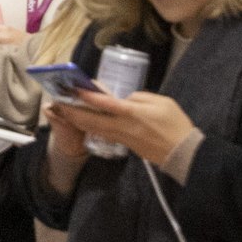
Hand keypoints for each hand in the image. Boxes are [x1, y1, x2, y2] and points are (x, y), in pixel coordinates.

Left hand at [44, 87, 197, 166]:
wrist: (182, 152)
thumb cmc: (175, 124)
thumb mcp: (162, 102)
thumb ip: (141, 98)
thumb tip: (125, 99)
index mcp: (132, 113)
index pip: (104, 104)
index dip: (87, 96)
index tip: (74, 89)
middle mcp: (123, 126)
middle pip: (92, 120)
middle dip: (73, 111)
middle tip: (58, 103)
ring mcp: (123, 138)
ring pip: (94, 129)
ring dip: (78, 121)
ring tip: (66, 112)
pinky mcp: (125, 145)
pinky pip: (103, 135)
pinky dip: (91, 128)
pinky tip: (84, 123)